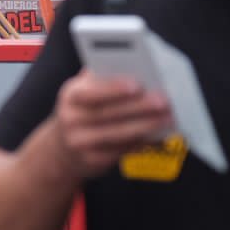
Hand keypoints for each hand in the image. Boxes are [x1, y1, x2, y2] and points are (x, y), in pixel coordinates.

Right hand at [52, 70, 173, 178]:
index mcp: (70, 95)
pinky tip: (159, 136)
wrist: (61, 149)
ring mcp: (79, 141)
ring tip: (168, 118)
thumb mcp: (83, 93)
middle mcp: (71, 118)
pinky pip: (122, 150)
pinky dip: (142, 143)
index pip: (92, 92)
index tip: (138, 85)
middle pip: (108, 113)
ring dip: (146, 126)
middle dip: (139, 107)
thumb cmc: (82, 112)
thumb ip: (101, 80)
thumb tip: (133, 68)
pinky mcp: (92, 160)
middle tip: (163, 101)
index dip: (114, 88)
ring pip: (118, 133)